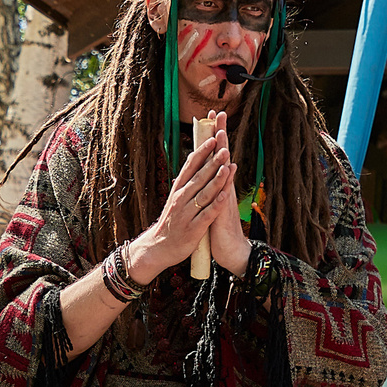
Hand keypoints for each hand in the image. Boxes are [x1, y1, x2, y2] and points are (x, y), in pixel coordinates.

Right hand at [128, 117, 233, 283]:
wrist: (158, 247)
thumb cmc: (171, 222)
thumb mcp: (175, 198)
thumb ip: (186, 182)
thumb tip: (193, 160)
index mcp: (178, 189)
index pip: (190, 167)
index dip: (201, 152)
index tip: (212, 139)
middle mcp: (181, 199)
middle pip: (199, 177)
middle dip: (212, 162)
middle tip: (224, 147)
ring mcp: (187, 213)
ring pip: (204, 193)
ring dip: (217, 180)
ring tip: (228, 166)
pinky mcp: (193, 229)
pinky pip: (207, 214)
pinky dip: (215, 204)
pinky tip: (225, 195)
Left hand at [204, 113, 249, 274]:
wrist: (230, 250)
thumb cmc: (218, 228)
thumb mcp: (211, 202)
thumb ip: (211, 186)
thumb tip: (207, 171)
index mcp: (216, 184)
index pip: (214, 155)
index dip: (212, 136)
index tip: (211, 116)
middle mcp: (223, 187)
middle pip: (222, 155)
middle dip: (220, 134)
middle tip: (219, 113)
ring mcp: (225, 197)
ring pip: (225, 170)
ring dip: (224, 152)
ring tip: (222, 134)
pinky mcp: (225, 210)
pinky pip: (226, 191)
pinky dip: (227, 180)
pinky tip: (230, 168)